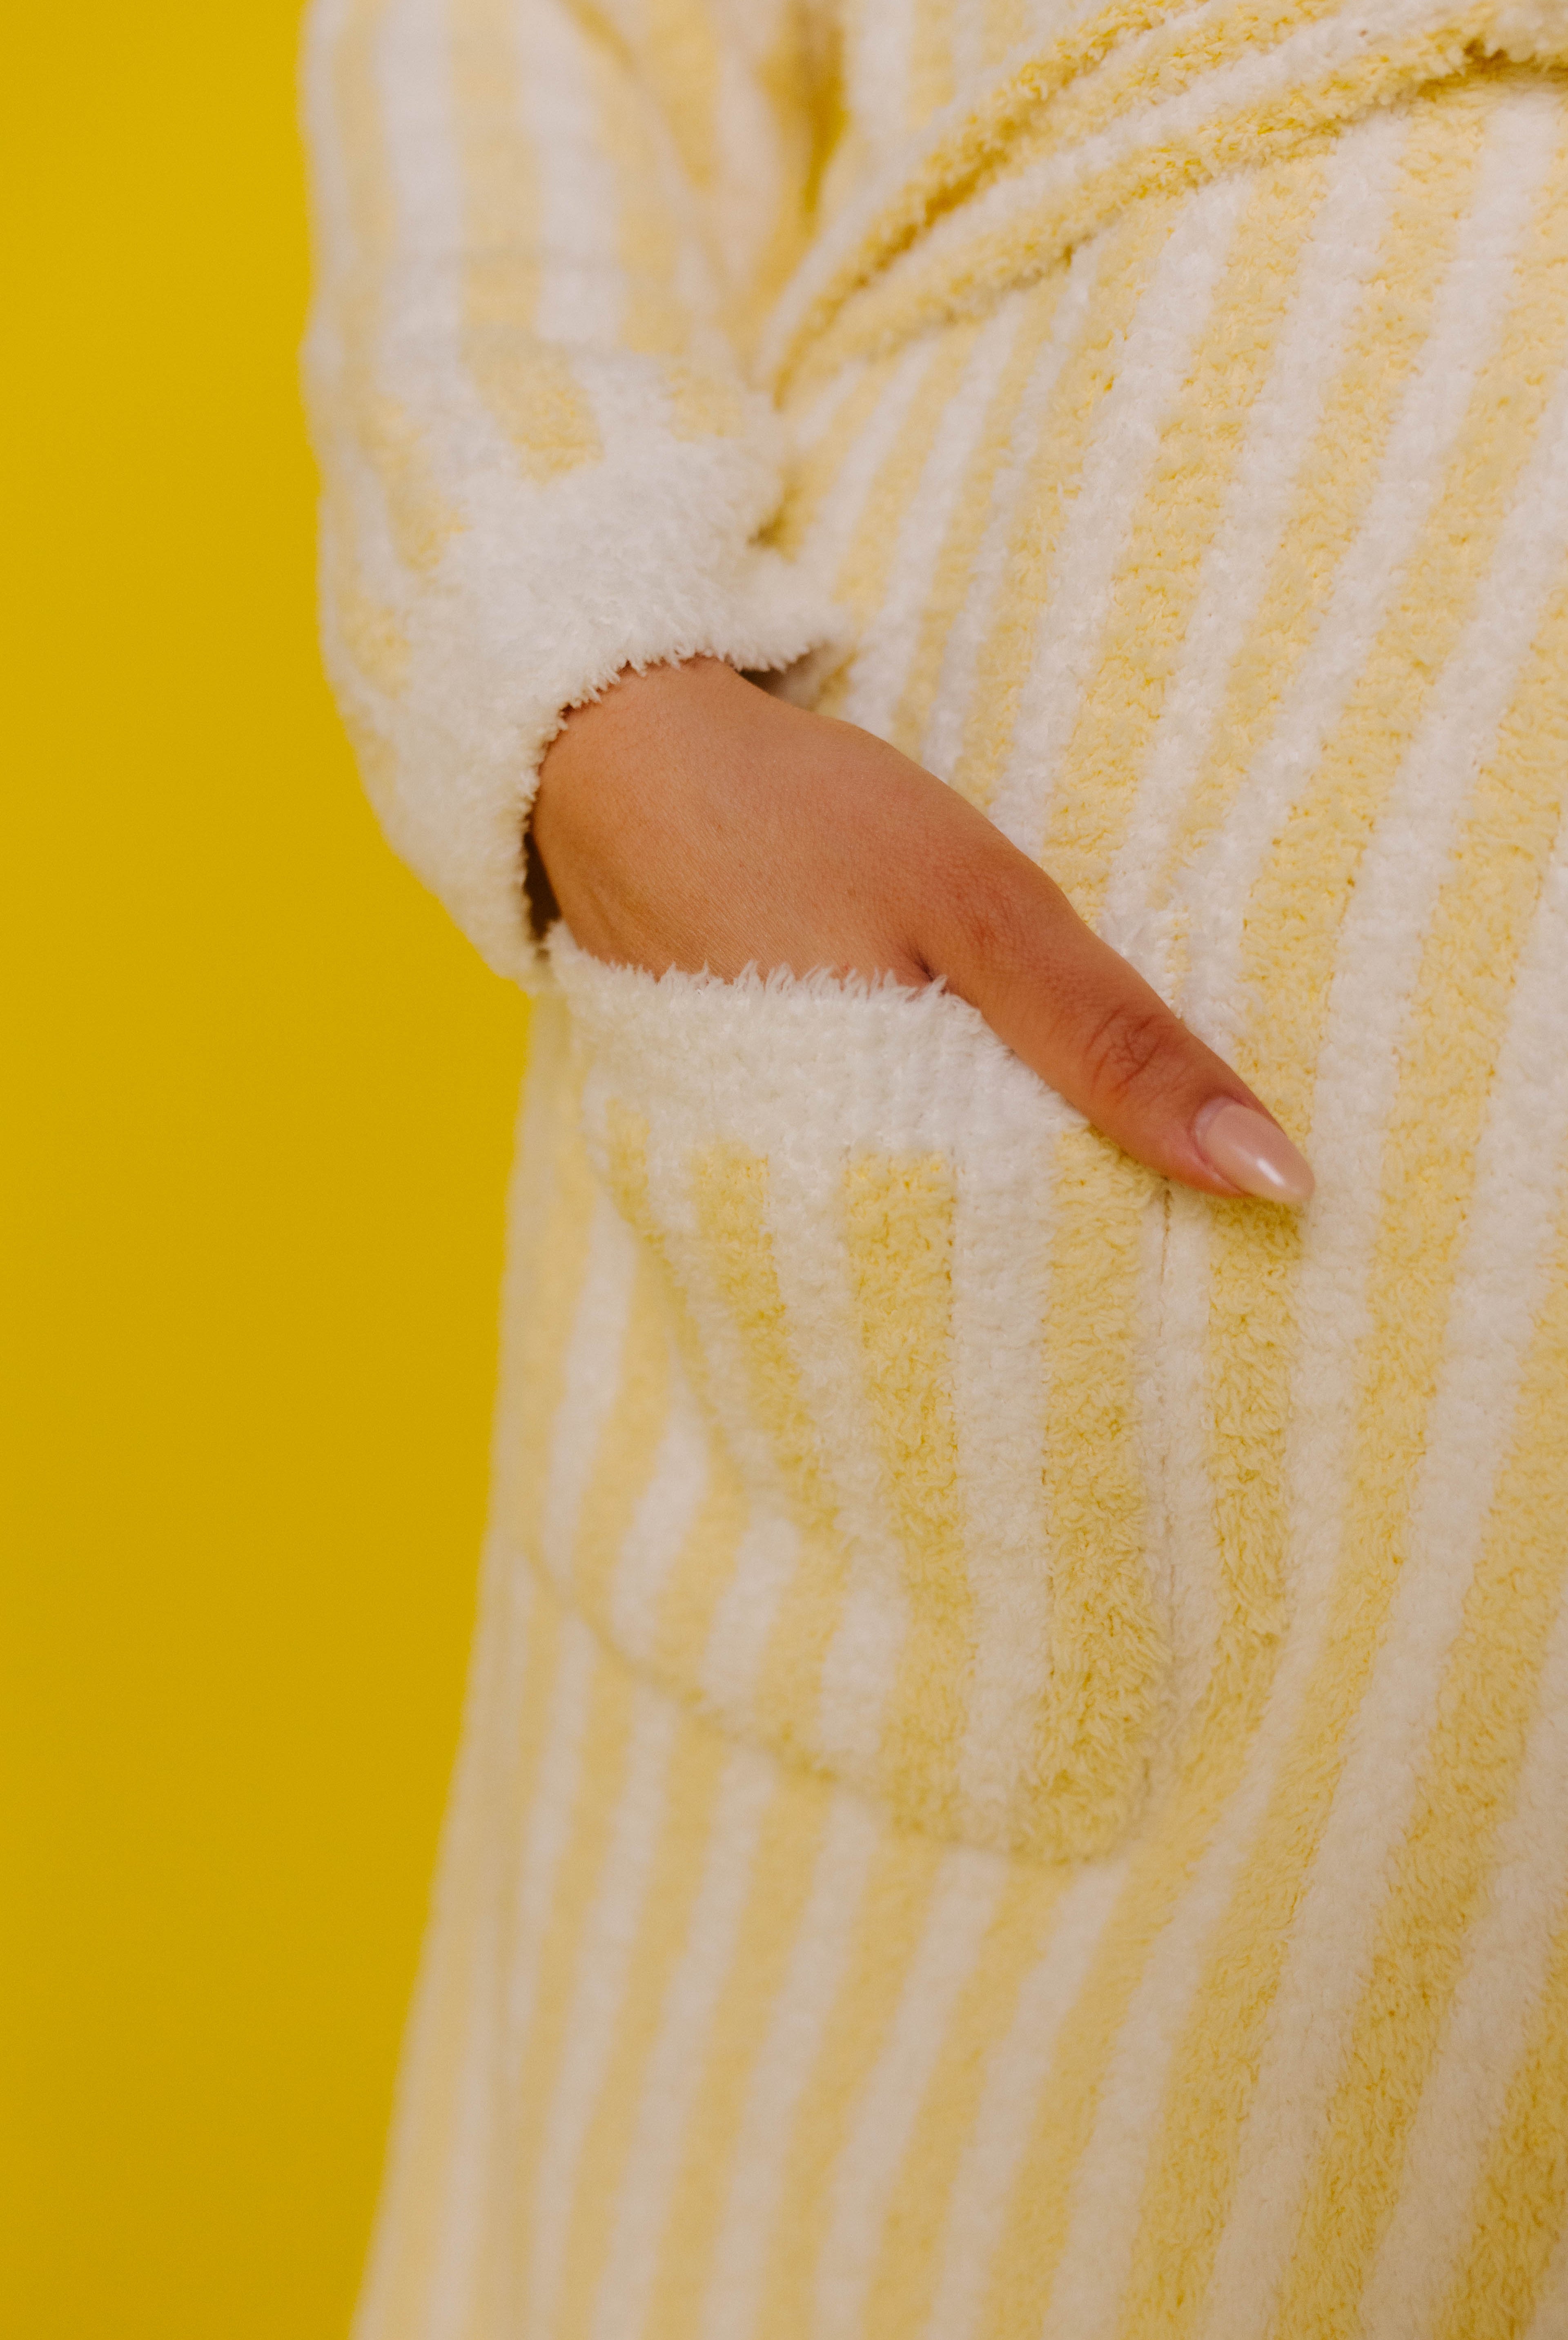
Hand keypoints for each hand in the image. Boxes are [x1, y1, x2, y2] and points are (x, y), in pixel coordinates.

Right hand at [530, 658, 1311, 1202]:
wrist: (616, 752)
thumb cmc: (801, 820)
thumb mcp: (982, 908)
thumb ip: (1115, 1039)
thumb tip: (1276, 1180)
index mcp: (862, 1175)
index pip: (1025, 1282)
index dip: (1118, 1269)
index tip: (1202, 1246)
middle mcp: (800, 1204)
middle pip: (967, 1268)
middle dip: (1060, 1248)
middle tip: (1150, 1226)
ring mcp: (754, 1172)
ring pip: (911, 1222)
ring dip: (993, 1201)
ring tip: (1071, 1177)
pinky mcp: (732, 1126)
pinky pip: (850, 1172)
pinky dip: (919, 1152)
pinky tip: (959, 1115)